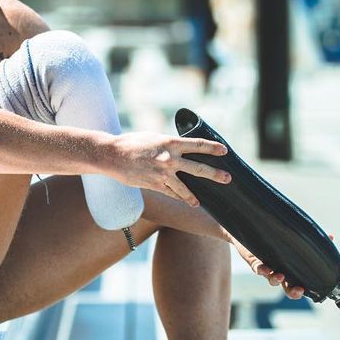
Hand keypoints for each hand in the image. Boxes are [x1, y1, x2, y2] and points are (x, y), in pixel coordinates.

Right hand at [108, 132, 230, 205]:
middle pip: (198, 168)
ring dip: (194, 196)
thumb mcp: (154, 138)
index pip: (198, 144)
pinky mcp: (154, 185)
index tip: (224, 151)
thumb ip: (169, 144)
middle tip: (227, 178)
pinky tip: (184, 202)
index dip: (212, 148)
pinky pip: (170, 193)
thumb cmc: (133, 143)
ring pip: (185, 188)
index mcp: (171, 143)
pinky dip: (178, 197)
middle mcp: (169, 159)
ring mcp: (162, 174)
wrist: (112, 155)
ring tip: (200, 201)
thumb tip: (181, 148)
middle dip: (215, 174)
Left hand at [229, 234, 304, 299]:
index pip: (297, 283)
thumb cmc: (273, 237)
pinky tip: (266, 269)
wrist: (249, 231)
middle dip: (292, 291)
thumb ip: (304, 242)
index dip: (301, 289)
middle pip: (286, 287)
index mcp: (289, 269)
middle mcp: (278, 271)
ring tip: (281, 276)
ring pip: (271, 279)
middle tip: (298, 291)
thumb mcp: (290, 240)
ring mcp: (267, 268)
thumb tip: (327, 237)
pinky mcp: (254, 261)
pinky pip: (257, 268)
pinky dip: (262, 270)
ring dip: (276, 279)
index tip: (306, 289)